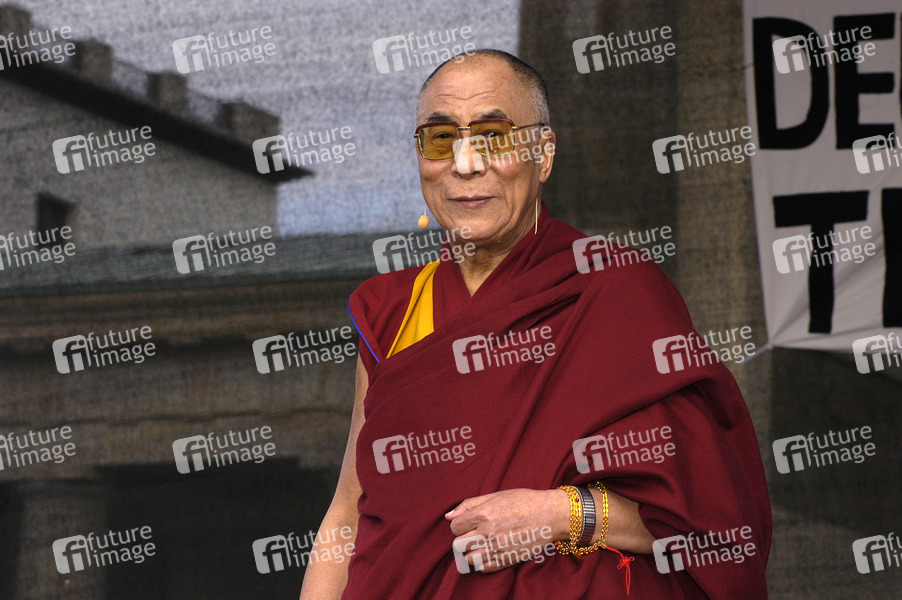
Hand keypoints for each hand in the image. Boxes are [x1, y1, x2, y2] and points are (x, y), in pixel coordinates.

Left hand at [446, 488, 566, 572]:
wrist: (550, 515)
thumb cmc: (523, 501)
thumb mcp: (495, 495)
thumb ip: (469, 505)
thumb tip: (448, 516)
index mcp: (483, 514)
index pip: (455, 527)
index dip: (460, 524)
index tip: (468, 523)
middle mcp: (488, 533)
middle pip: (458, 544)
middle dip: (462, 539)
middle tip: (472, 534)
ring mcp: (497, 549)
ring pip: (469, 559)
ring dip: (471, 552)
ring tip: (480, 544)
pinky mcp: (507, 560)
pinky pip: (484, 568)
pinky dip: (482, 562)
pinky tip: (489, 551)